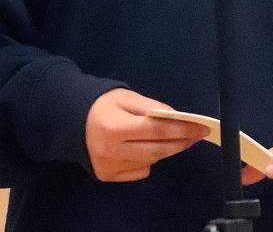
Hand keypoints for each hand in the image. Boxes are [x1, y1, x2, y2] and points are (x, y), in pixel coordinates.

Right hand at [84, 89, 209, 182]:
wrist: (71, 120)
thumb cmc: (101, 104)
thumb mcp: (126, 97)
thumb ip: (151, 107)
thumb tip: (176, 118)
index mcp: (114, 127)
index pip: (155, 131)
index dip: (181, 130)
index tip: (200, 127)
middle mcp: (110, 151)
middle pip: (155, 150)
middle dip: (180, 142)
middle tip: (196, 135)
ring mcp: (109, 166)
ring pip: (150, 161)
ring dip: (167, 151)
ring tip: (180, 140)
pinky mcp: (107, 176)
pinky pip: (139, 171)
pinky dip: (149, 160)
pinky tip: (150, 148)